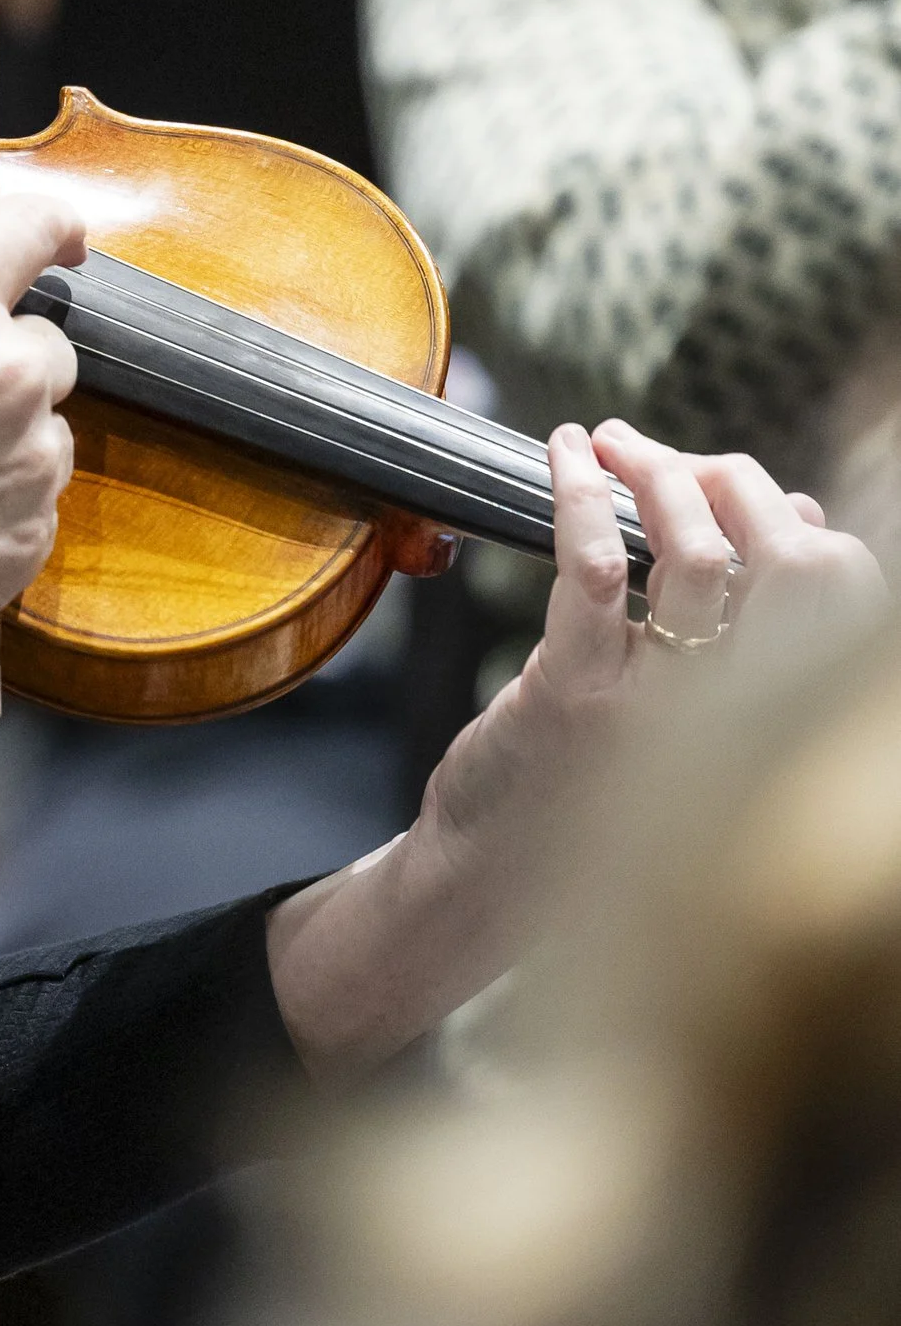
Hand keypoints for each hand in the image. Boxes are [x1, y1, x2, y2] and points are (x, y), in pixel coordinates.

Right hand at [0, 190, 82, 791]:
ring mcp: (28, 461)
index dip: (55, 228)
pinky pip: (36, 508)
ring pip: (48, 436)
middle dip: (3, 369)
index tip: (66, 241)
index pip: (31, 229)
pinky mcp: (29, 536)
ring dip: (6, 446)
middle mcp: (5, 376)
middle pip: (49, 350)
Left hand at [266, 418, 889, 1074]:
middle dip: (725, 481)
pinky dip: (580, 493)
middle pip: (778, 562)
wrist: (490, 885)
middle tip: (662, 452)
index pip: (834, 591)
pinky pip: (593, 568)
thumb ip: (739, 632)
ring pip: (693, 557)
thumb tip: (804, 516)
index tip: (746, 487)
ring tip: (614, 441)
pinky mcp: (575, 695)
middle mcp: (731, 717)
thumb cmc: (584, 794)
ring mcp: (655, 708)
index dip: (797, 522)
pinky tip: (566, 456)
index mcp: (766, 718)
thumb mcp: (683, 720)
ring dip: (655, 475)